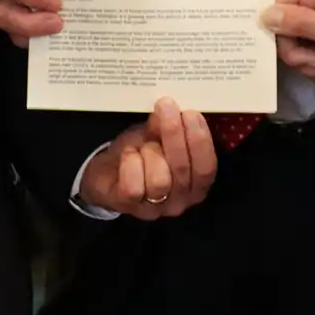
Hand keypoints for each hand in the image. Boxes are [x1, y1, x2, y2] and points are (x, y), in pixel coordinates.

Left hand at [77, 98, 217, 219]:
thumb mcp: (156, 135)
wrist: (108, 171)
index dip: (200, 141)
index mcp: (195, 183)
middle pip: (182, 170)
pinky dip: (131, 164)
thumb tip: (172, 109)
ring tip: (143, 142)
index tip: (191, 113)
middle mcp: (180, 201)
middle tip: (166, 106)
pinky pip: (134, 187)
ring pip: (159, 180)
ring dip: (150, 152)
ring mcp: (155, 208)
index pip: (206, 167)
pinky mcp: (129, 207)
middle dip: (174, 134)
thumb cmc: (141, 152)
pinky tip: (129, 153)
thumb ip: (165, 127)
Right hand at [261, 0, 314, 72]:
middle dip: (300, 57)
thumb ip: (298, 22)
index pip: (273, 6)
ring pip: (292, 47)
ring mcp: (313, 17)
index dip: (276, 33)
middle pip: (281, 32)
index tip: (296, 53)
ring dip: (311, 66)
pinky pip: (305, 53)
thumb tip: (263, 16)